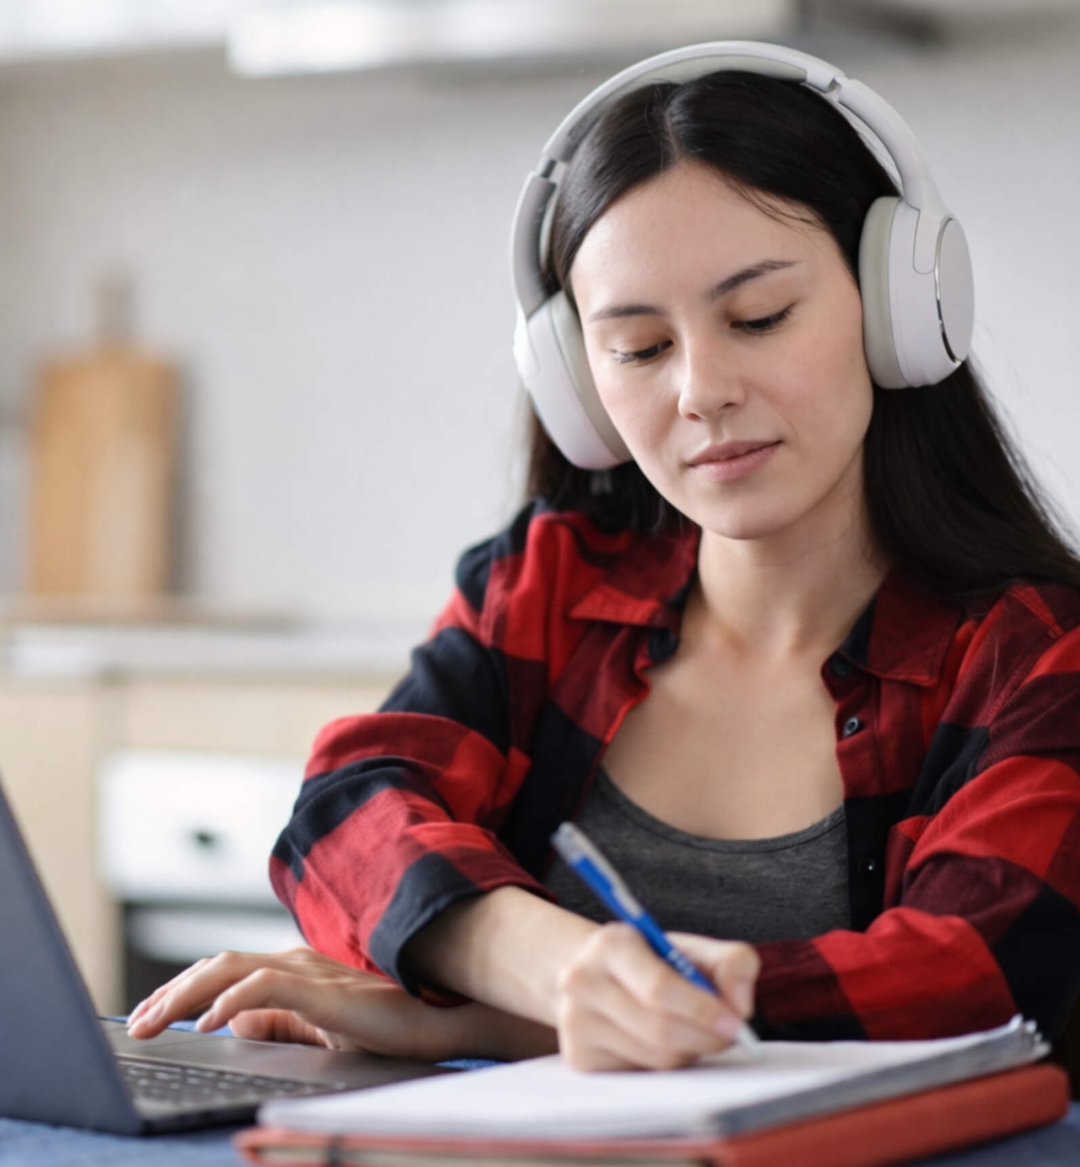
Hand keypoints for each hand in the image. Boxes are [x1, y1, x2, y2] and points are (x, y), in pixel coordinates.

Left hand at [125, 946, 493, 1062]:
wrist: (437, 1023)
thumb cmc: (384, 1028)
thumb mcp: (316, 1030)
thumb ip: (278, 1022)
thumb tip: (232, 1023)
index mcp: (293, 970)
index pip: (224, 970)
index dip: (182, 989)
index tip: (150, 1014)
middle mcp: (295, 962)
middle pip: (218, 965)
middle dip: (170, 992)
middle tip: (138, 1024)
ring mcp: (310, 972)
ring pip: (232, 969)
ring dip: (187, 994)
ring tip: (156, 1021)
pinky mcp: (324, 990)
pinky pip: (267, 988)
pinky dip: (232, 1000)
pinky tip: (211, 1021)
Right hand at [553, 924, 759, 1070]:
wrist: (597, 973)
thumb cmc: (654, 962)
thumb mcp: (692, 949)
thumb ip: (732, 962)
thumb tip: (740, 1004)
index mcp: (612, 944)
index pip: (660, 988)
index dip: (703, 1009)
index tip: (735, 1022)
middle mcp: (582, 981)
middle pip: (660, 1030)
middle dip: (704, 1037)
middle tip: (728, 1034)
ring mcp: (575, 1022)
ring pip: (655, 1058)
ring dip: (687, 1051)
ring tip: (689, 1030)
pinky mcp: (579, 1058)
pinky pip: (640, 1076)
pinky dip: (664, 1067)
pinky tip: (662, 1043)